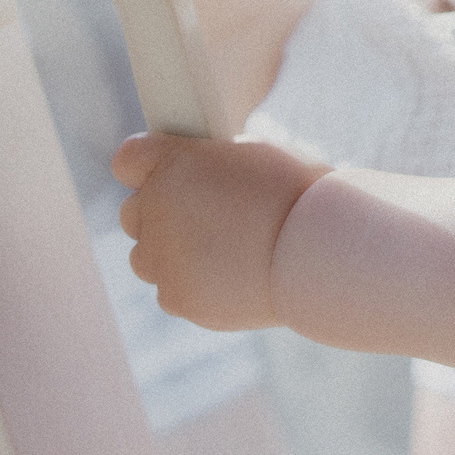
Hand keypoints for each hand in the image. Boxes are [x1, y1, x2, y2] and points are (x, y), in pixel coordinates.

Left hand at [114, 131, 325, 329]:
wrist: (325, 252)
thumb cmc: (304, 197)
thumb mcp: (259, 157)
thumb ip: (214, 166)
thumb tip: (206, 180)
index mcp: (173, 162)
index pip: (128, 160)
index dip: (149, 168)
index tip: (171, 178)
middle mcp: (155, 207)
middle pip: (133, 212)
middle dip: (162, 215)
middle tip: (208, 221)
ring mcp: (161, 256)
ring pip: (147, 257)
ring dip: (172, 255)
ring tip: (223, 255)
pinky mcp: (177, 297)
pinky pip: (172, 292)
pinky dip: (195, 289)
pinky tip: (233, 279)